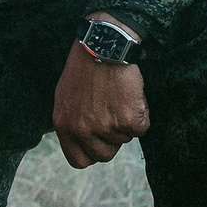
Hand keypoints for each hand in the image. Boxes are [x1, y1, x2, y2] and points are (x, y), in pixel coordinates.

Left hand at [51, 23, 148, 166]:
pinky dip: (142, 113)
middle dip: (112, 139)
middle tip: (114, 114)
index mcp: (64, 125)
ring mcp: (105, 127)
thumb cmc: (85, 65)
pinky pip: (142, 128)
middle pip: (104, 155)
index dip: (92, 153)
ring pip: (124, 139)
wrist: (104, 45)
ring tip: (119, 96)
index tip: (100, 142)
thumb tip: (82, 138)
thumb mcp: (66, 97)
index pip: (78, 160)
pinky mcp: (127, 120)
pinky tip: (132, 94)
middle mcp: (82, 130)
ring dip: (127, 121)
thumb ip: (72, 121)